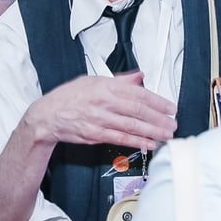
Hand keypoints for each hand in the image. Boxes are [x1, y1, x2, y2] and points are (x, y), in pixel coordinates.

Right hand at [26, 71, 176, 149]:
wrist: (47, 115)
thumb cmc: (69, 97)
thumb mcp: (93, 81)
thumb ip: (119, 81)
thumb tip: (139, 77)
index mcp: (105, 86)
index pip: (137, 94)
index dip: (157, 102)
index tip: (170, 107)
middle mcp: (103, 102)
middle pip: (138, 111)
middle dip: (159, 119)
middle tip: (173, 123)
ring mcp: (99, 119)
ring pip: (131, 126)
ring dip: (152, 132)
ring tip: (166, 134)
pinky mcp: (94, 135)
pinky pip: (120, 139)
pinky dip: (136, 142)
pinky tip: (148, 143)